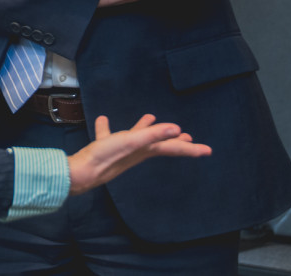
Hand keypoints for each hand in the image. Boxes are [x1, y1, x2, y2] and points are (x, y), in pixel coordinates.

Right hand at [67, 114, 210, 195]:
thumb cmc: (108, 157)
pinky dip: (109, 128)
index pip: (174, 148)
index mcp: (146, 150)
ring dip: (147, 129)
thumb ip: (153, 134)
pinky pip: (111, 135)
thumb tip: (177, 128)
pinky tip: (103, 120)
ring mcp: (122, 150)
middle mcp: (137, 151)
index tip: (207, 151)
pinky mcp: (106, 147)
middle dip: (175, 141)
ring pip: (138, 138)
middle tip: (188, 137)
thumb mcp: (133, 142)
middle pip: (161, 144)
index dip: (191, 149)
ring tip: (151, 118)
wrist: (83, 171)